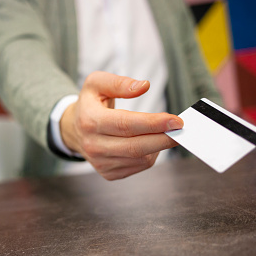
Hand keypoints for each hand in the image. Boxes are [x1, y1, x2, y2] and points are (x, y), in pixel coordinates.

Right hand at [60, 71, 182, 179]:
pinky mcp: (109, 173)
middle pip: (136, 146)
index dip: (153, 123)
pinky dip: (150, 155)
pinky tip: (148, 143)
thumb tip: (143, 86)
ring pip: (140, 159)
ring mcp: (100, 162)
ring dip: (158, 146)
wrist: (75, 130)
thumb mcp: (96, 83)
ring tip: (162, 132)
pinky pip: (138, 166)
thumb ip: (119, 82)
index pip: (126, 124)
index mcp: (89, 121)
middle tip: (181, 129)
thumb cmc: (90, 104)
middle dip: (163, 138)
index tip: (176, 120)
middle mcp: (93, 145)